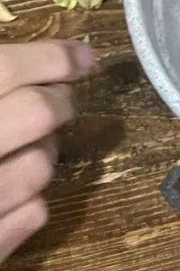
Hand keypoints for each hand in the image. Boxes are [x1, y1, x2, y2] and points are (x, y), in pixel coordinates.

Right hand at [0, 41, 93, 262]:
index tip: (81, 56)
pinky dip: (30, 198)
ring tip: (28, 144)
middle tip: (59, 98)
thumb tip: (11, 62)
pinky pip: (32, 214)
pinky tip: (10, 187)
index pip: (2, 70)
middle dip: (59, 101)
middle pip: (37, 112)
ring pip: (41, 165)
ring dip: (45, 150)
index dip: (50, 58)